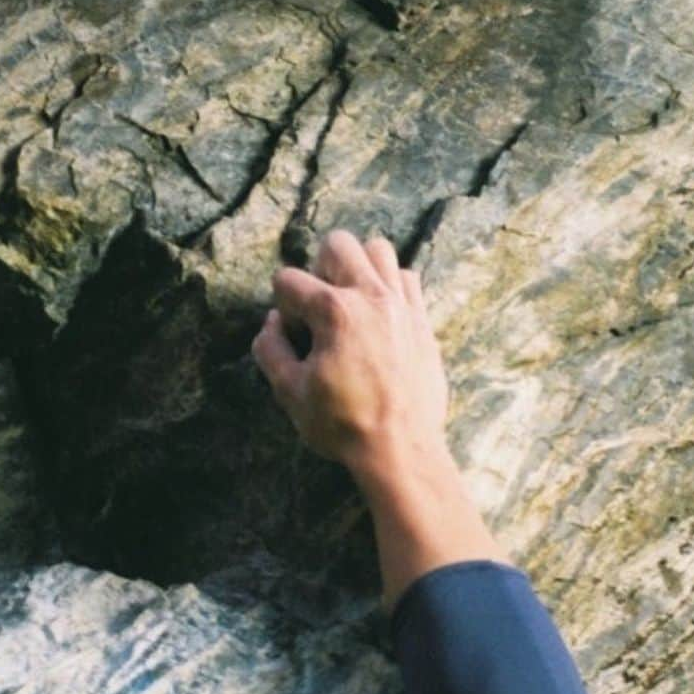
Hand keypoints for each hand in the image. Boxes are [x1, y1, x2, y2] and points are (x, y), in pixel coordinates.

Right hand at [251, 229, 449, 475]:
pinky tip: (379, 315)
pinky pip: (407, 278)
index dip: (282, 306)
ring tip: (351, 301)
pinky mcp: (422, 320)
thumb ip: (271, 350)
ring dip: (358, 268)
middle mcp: (371, 296)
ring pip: (379, 250)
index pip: (288, 279)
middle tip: (319, 305)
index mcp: (334, 311)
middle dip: (319, 268)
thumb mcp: (290, 392)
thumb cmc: (343, 424)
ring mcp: (401, 305)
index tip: (293, 335)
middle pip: (338, 243)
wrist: (401, 449)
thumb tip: (271, 323)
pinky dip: (390, 286)